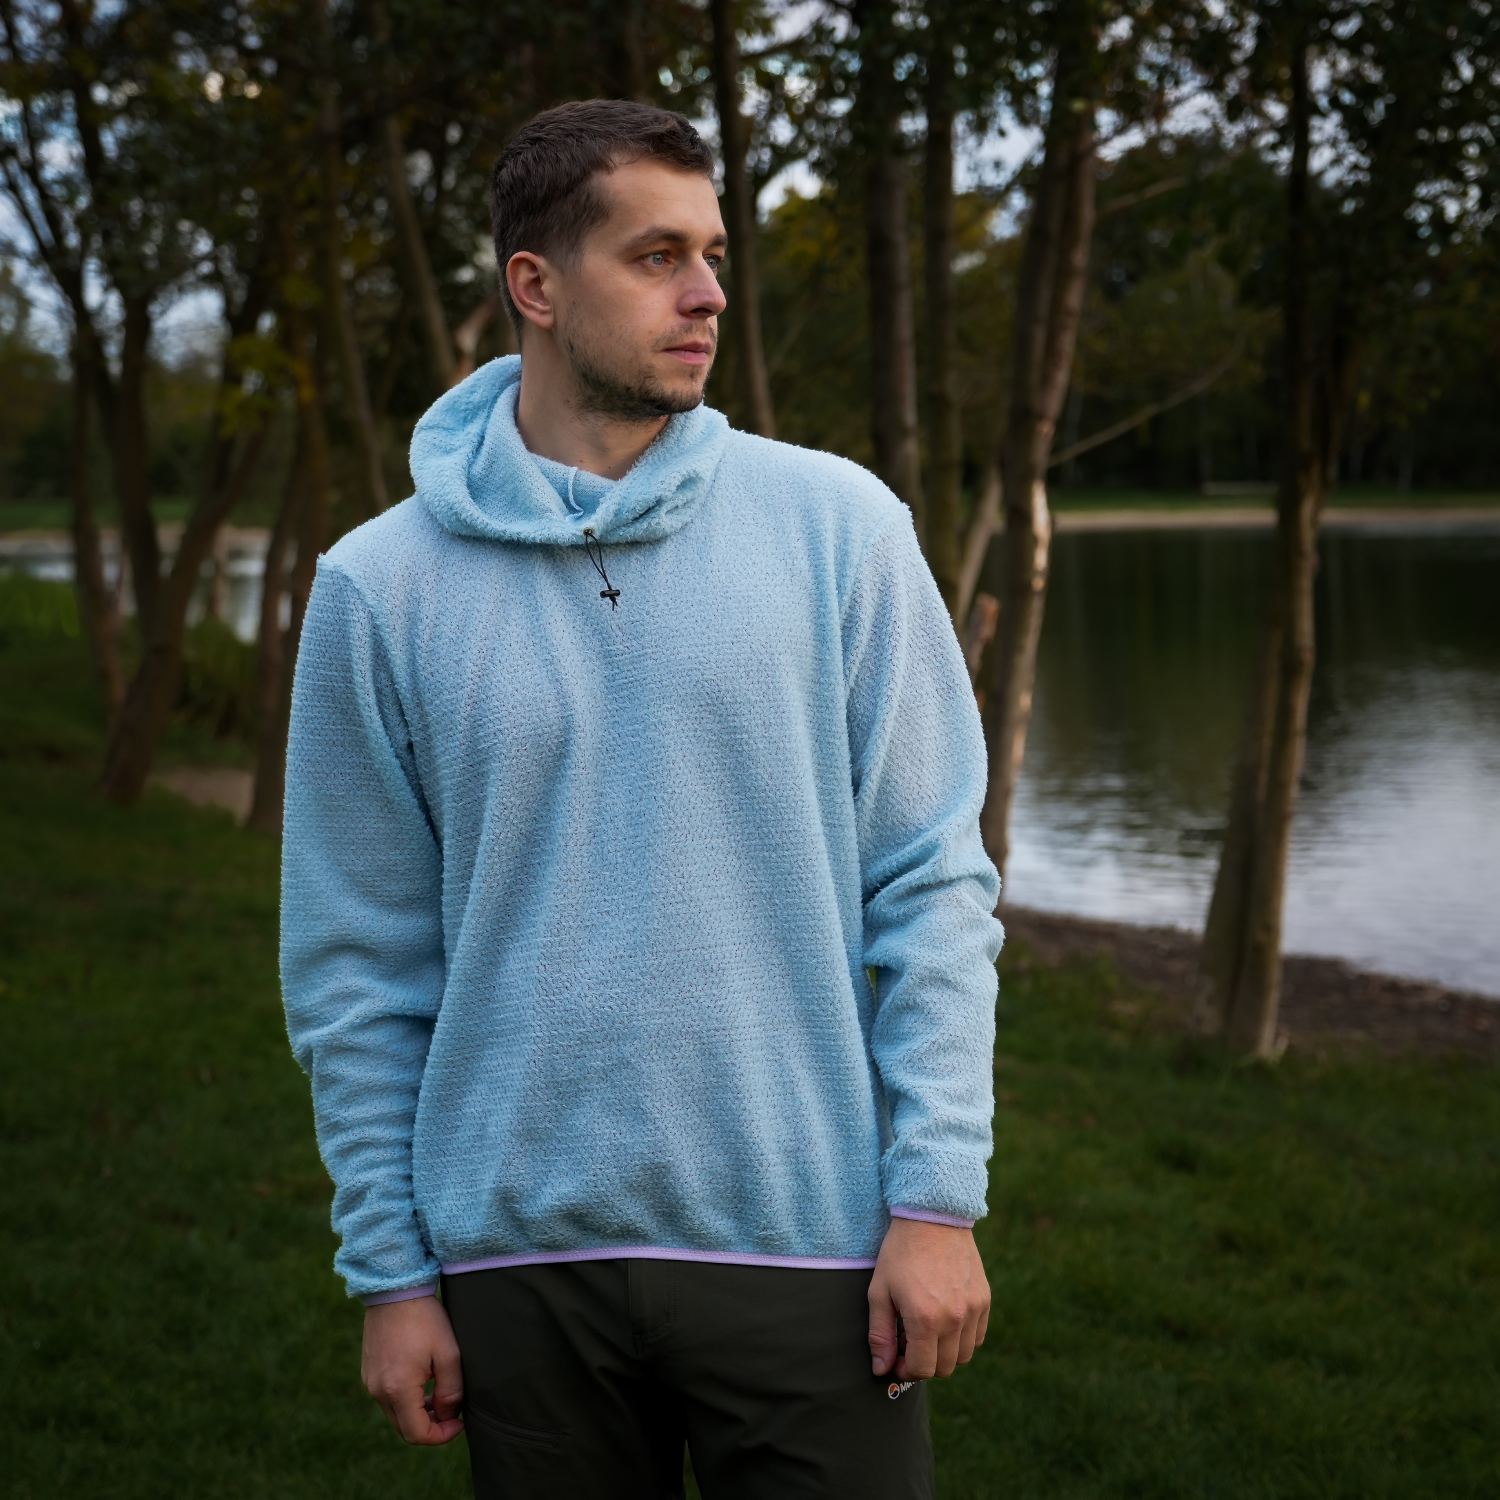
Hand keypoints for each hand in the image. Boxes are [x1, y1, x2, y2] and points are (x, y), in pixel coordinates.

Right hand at [361, 1295, 465, 1444]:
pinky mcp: (368, 1372)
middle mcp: (378, 1391)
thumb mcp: (448, 1353)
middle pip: (404, 1428)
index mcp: (398, 1390)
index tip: (460, 1423)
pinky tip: (423, 1381)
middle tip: (453, 1411)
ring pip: (395, 1414)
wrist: (395, 1289)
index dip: (441, 1436)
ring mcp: (370, 1382)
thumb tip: (449, 1414)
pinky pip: (387, 1398)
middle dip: (431, 1426)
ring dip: (418, 1413)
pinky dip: (406, 1399)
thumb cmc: (425, 1319)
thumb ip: (451, 1390)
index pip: (417, 1434)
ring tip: (440, 1394)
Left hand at [868, 1217, 989, 1381]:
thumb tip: (881, 1370)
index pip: (922, 1369)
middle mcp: (954, 1319)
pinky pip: (978, 1337)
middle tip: (908, 1345)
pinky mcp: (984, 1299)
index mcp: (925, 1319)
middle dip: (924, 1364)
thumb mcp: (879, 1291)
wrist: (932, 1217)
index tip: (896, 1360)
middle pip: (944, 1368)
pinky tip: (945, 1321)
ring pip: (964, 1356)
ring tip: (927, 1332)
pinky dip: (963, 1339)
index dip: (905, 1371)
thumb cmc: (900, 1253)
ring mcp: (973, 1310)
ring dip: (945, 1353)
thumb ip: (880, 1335)